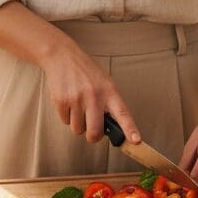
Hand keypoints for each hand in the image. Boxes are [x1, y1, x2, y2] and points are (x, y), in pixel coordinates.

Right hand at [0, 3, 141, 145]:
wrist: (62, 56)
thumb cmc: (86, 71)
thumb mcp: (104, 82)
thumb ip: (109, 103)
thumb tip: (110, 128)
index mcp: (109, 91)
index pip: (122, 113)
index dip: (130, 129)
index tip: (136, 141)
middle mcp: (94, 95)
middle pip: (95, 132)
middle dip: (93, 136)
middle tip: (92, 131)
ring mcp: (77, 99)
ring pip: (78, 129)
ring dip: (78, 123)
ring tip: (78, 106)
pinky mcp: (61, 101)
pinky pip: (65, 122)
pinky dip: (67, 116)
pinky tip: (68, 102)